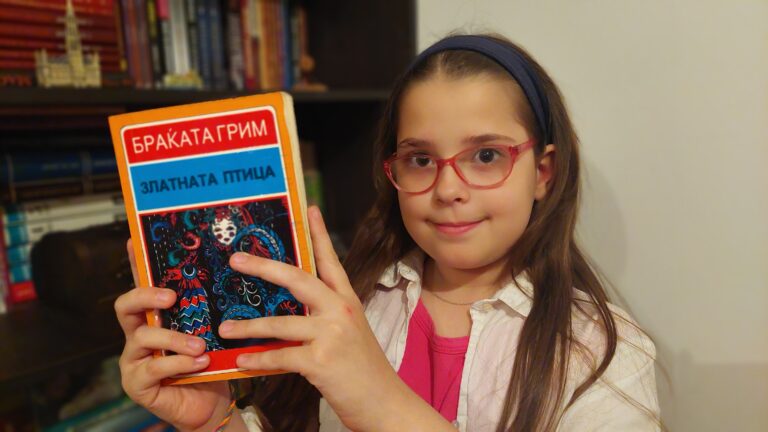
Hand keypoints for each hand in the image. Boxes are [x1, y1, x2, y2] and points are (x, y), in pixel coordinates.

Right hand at [115, 239, 230, 431]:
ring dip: (174, 339)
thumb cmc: (210, 362)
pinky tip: (200, 361)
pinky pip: (153, 368)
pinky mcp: (136, 383)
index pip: (141, 284)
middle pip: (125, 306)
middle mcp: (137, 334)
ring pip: (143, 337)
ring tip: (201, 344)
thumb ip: (206, 309)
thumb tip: (226, 271)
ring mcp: (133, 359)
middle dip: (146, 296)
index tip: (132, 239)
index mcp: (153, 317)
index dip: (136, 263)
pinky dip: (179, 363)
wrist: (211, 404)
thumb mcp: (210, 331)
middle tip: (171, 297)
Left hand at [219, 206, 404, 431]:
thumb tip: (292, 305)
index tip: (308, 209)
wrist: (384, 401)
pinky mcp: (321, 361)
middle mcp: (340, 311)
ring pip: (280, 323)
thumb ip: (325, 314)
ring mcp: (331, 335)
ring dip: (248, 326)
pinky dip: (258, 359)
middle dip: (263, 267)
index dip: (319, 234)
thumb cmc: (363, 368)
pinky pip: (281, 357)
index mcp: (347, 300)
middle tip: (235, 259)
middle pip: (298, 279)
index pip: (330, 260)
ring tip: (224, 329)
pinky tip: (241, 361)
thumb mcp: (349, 332)